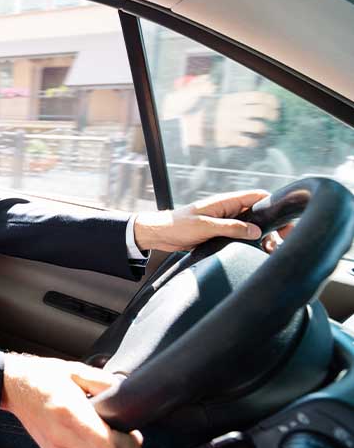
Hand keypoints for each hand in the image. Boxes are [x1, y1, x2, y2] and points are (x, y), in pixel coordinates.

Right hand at [0, 354, 142, 447]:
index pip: (110, 447)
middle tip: (124, 434)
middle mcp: (63, 438)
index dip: (130, 443)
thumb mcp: (75, 370)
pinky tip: (91, 438)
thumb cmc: (41, 376)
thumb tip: (124, 392)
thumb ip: (103, 382)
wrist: (13, 388)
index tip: (133, 431)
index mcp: (70, 414)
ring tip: (108, 435)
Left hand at [134, 189, 292, 252]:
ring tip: (272, 249)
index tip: (288, 218)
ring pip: (253, 226)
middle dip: (273, 224)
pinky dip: (252, 242)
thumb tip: (257, 231)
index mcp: (226, 202)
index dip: (275, 204)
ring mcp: (226, 221)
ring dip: (264, 236)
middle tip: (283, 240)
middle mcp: (229, 210)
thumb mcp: (205, 226)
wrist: (160, 234)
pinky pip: (242, 235)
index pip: (258, 196)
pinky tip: (259, 252)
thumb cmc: (178, 225)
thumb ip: (231, 227)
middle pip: (260, 213)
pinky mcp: (222, 233)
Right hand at [213, 91, 278, 147]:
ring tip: (263, 131)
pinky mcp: (230, 138)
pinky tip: (253, 142)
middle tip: (274, 118)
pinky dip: (253, 142)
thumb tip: (258, 98)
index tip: (276, 105)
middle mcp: (235, 111)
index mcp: (233, 100)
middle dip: (272, 114)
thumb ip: (238, 99)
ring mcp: (233, 125)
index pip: (258, 96)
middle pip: (262, 111)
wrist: (192, 127)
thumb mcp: (221, 101)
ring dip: (264, 129)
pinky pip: (248, 141)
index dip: (271, 100)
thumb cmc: (209, 114)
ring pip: (258, 126)